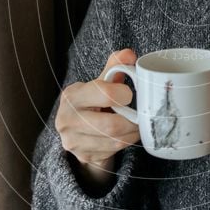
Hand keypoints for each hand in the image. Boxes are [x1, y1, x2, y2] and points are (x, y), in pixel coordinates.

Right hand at [55, 49, 140, 190]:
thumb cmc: (91, 101)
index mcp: (72, 95)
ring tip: (138, 125)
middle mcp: (67, 119)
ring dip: (132, 134)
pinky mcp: (83, 156)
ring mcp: (73, 141)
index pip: (102, 92)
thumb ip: (114, 67)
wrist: (76, 130)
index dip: (123, 94)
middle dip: (132, 121)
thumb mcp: (99, 82)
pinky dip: (126, 143)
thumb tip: (129, 54)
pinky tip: (128, 135)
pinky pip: (113, 152)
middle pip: (111, 124)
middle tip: (142, 116)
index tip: (130, 94)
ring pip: (114, 141)